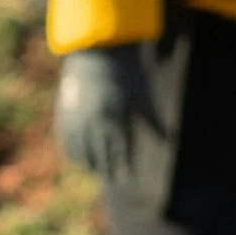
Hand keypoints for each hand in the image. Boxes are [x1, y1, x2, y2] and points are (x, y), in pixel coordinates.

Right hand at [54, 43, 151, 183]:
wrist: (96, 55)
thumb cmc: (126, 77)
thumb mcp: (142, 98)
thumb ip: (154, 123)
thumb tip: (171, 141)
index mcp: (113, 118)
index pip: (118, 150)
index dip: (122, 166)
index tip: (126, 178)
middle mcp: (92, 121)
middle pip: (99, 153)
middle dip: (107, 168)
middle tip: (113, 179)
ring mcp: (75, 119)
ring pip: (80, 150)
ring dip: (89, 162)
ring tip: (97, 171)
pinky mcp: (64, 114)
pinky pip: (66, 140)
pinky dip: (73, 152)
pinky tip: (79, 159)